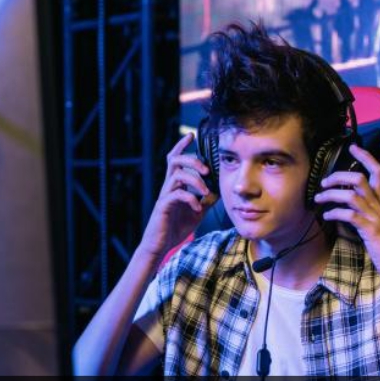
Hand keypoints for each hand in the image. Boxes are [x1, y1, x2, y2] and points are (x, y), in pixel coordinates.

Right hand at [139, 132, 217, 260]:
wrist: (160, 245)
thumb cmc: (176, 227)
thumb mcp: (197, 212)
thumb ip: (206, 200)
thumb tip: (219, 191)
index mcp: (176, 185)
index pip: (176, 159)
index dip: (182, 146)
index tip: (191, 135)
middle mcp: (169, 187)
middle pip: (175, 161)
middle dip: (192, 160)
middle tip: (206, 169)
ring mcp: (165, 196)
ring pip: (177, 175)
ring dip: (194, 180)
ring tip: (205, 191)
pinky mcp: (163, 206)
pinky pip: (177, 195)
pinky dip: (190, 199)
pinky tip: (197, 208)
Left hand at [313, 144, 379, 281]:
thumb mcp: (377, 225)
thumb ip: (363, 214)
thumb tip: (343, 209)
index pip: (378, 172)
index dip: (366, 157)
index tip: (353, 147)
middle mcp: (379, 206)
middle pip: (359, 179)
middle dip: (338, 176)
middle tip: (324, 182)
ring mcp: (375, 217)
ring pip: (352, 195)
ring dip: (331, 194)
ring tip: (318, 198)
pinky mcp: (371, 230)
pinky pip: (350, 216)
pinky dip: (336, 213)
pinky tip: (327, 215)